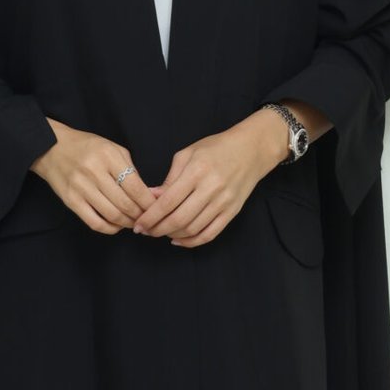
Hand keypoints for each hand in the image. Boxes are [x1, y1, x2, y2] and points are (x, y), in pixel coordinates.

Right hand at [31, 119, 158, 235]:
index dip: (149, 202)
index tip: (156, 209)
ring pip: (112, 215)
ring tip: (134, 222)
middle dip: (141, 215)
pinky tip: (116, 225)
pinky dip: (109, 228)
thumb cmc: (87, 148)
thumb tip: (147, 194)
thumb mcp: (112, 149)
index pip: (136, 187)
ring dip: (127, 223)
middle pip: (126, 204)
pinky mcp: (71, 201)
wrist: (52, 148)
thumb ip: (130, 169)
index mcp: (109, 156)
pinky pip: (94, 222)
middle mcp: (95, 172)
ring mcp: (81, 188)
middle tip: (147, 219)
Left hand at [131, 109, 292, 246]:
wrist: (251, 150)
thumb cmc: (216, 148)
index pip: (168, 201)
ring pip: (193, 229)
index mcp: (197, 171)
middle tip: (145, 232)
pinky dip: (192, 242)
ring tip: (159, 233)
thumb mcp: (188, 154)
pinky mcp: (232, 212)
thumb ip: (170, 177)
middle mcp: (211, 188)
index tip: (138, 224)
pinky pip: (210, 234)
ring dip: (172, 235)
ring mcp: (223, 202)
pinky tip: (178, 240)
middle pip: (179, 219)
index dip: (150, 216)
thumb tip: (151, 197)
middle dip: (157, 229)